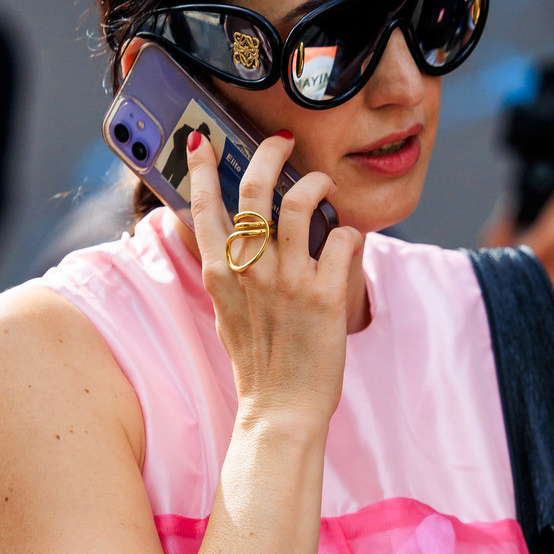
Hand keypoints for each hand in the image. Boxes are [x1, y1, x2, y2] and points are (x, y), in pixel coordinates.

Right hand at [187, 130, 361, 435]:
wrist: (281, 412)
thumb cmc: (257, 367)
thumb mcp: (225, 316)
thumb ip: (224, 276)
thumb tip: (221, 243)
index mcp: (220, 275)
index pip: (205, 205)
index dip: (203, 167)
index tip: (203, 140)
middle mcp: (251, 271)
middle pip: (255, 188)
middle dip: (269, 152)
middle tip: (281, 141)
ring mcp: (288, 280)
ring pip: (302, 201)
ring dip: (317, 183)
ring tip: (324, 184)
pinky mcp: (325, 294)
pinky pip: (343, 238)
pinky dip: (350, 234)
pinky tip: (348, 243)